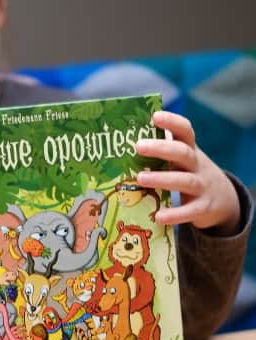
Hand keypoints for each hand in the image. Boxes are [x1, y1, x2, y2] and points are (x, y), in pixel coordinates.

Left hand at [136, 111, 240, 234]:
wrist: (223, 200)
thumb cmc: (188, 175)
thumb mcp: (180, 162)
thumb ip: (161, 153)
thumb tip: (123, 143)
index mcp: (190, 151)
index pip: (185, 131)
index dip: (172, 122)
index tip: (155, 116)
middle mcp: (197, 166)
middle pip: (183, 153)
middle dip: (162, 148)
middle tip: (138, 146)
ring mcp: (202, 186)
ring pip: (185, 181)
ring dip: (162, 179)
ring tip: (140, 178)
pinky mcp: (203, 208)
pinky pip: (189, 211)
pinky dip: (175, 214)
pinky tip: (158, 216)